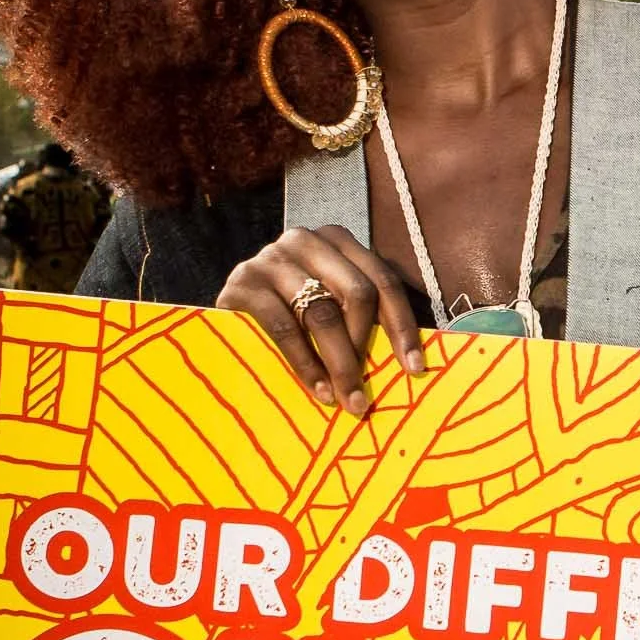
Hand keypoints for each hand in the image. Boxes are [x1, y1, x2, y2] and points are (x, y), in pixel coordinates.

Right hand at [218, 224, 425, 413]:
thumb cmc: (290, 312)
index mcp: (338, 240)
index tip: (414, 369)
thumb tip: (411, 362)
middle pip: (357, 294)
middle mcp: (306, 240)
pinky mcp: (243, 282)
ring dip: (339, 363)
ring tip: (346, 400)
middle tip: (367, 395)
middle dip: (366, 350)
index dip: (402, 326)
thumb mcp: (330, 303)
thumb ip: (361, 316)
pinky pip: (284, 327)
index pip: (383, 280)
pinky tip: (317, 389)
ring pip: (323, 313)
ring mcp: (272, 257)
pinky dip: (305, 363)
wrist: (225, 312)